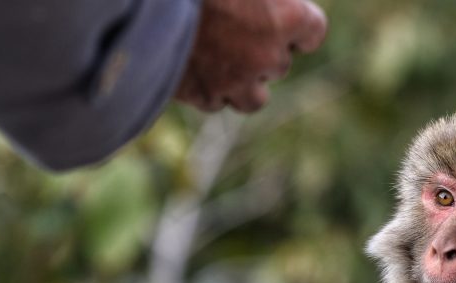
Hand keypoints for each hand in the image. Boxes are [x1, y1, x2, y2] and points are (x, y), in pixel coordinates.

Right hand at [174, 0, 326, 111]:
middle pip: (280, 63)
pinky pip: (214, 100)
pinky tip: (191, 67)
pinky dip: (206, 88)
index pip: (313, 30)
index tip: (287, 21)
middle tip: (234, 27)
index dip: (300, 27)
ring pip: (254, 98)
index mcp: (285, 16)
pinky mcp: (202, 95)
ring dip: (244, 82)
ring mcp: (235, 80)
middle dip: (264, 50)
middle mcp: (267, 55)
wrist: (142, 2)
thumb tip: (267, 1)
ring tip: (221, 61)